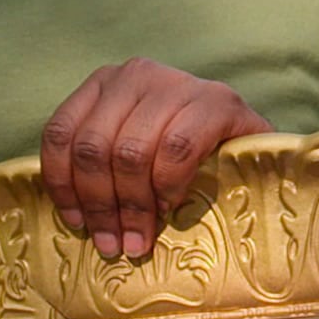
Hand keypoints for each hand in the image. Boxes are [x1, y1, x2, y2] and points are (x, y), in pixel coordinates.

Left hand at [41, 59, 270, 260]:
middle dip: (100, 205)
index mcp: (105, 84)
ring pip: (130, 152)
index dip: (62, 183)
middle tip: (113, 243)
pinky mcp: (218, 101)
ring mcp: (178, 84)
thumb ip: (101, 166)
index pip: (61, 132)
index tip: (75, 223)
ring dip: (132, 206)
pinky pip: (176, 150)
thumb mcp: (133, 152)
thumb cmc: (187, 157)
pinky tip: (171, 206)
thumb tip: (73, 216)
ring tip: (139, 236)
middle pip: (94, 147)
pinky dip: (167, 186)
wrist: (257, 147)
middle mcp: (136, 75)